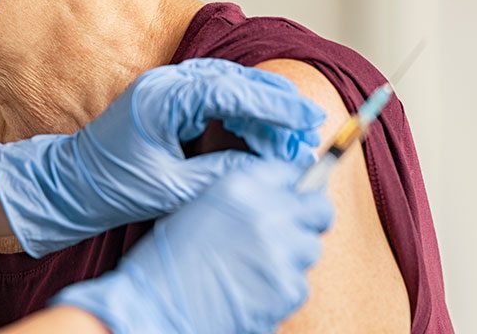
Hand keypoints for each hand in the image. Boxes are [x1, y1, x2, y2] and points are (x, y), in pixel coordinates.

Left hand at [0, 58, 323, 255]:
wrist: (71, 184)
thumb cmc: (112, 187)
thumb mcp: (173, 188)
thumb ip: (222, 175)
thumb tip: (270, 169)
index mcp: (162, 98)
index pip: (230, 90)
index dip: (273, 104)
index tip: (306, 119)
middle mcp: (164, 83)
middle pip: (234, 80)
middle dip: (274, 103)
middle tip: (309, 127)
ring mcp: (165, 87)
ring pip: (227, 85)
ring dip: (260, 107)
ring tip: (291, 134)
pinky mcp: (167, 99)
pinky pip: (214, 95)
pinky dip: (241, 111)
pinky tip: (259, 133)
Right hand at [53, 159, 333, 333]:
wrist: (157, 304)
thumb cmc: (168, 259)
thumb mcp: (200, 207)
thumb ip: (242, 198)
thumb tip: (278, 198)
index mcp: (240, 187)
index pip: (291, 173)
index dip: (295, 186)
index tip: (295, 194)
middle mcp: (267, 213)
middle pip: (318, 208)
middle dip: (308, 217)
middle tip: (290, 229)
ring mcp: (282, 251)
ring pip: (310, 248)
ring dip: (292, 255)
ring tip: (257, 265)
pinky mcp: (288, 288)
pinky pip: (300, 283)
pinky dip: (281, 286)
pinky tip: (252, 287)